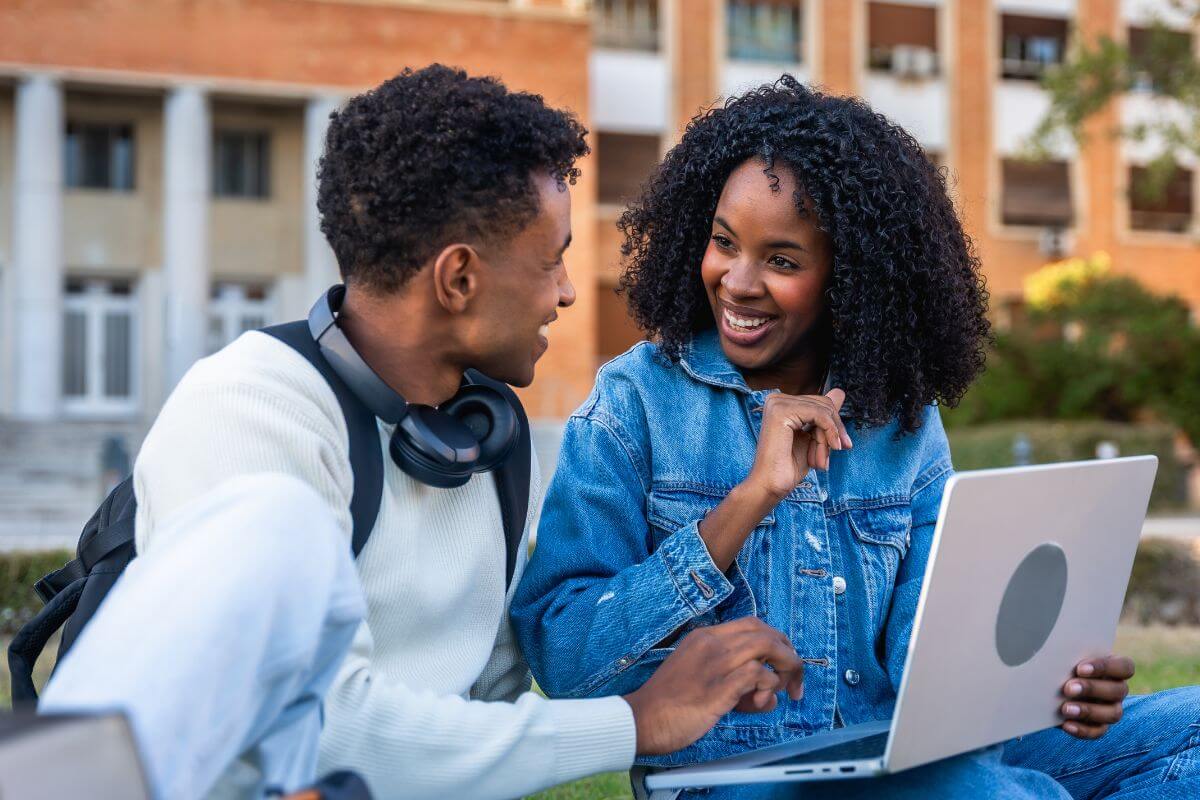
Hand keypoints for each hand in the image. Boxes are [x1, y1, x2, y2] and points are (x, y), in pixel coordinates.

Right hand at [622, 617, 803, 755]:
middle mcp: (712, 643)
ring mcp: (716, 663)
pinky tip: (761, 701)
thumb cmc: (668, 704)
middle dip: (788, 654)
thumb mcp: (698, 678)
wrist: (641, 719)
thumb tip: (766, 693)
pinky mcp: (720, 686)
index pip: (752, 624)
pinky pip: (760, 675)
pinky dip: (769, 687)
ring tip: (784, 691)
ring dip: (785, 670)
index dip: (775, 641)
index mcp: (704, 637)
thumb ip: (732, 679)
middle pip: (765, 632)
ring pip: (768, 647)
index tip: (783, 662)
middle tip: (794, 679)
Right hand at [747, 389, 851, 500]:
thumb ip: (824, 416)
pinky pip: (819, 414)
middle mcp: (776, 399)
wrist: (771, 485)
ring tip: (822, 459)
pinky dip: (830, 432)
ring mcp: (777, 403)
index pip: (820, 403)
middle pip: (824, 404)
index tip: (842, 446)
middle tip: (835, 452)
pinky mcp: (780, 411)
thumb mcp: (813, 437)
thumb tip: (840, 391)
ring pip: (823, 410)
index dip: (834, 425)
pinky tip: (831, 448)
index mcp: (782, 403)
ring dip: (829, 437)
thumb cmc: (789, 466)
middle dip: (834, 430)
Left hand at [1059, 655, 1133, 738]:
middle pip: (1118, 690)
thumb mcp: (1065, 659)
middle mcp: (1117, 689)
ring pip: (1113, 713)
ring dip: (1088, 711)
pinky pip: (1098, 731)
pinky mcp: (1100, 726)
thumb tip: (1057, 660)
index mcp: (1114, 668)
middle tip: (1068, 688)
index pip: (1124, 667)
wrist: (1050, 687)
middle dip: (1092, 689)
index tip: (1080, 668)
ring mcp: (1111, 709)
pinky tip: (1066, 725)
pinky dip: (1082, 729)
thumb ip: (1068, 658)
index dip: (1105, 667)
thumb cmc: (1062, 665)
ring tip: (1066, 709)